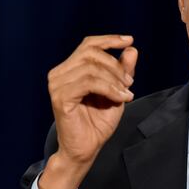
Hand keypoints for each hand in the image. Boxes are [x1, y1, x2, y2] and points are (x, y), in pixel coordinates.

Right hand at [39, 35, 137, 188]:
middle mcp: (59, 73)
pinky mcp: (60, 97)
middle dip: (116, 66)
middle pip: (92, 53)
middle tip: (129, 83)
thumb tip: (131, 49)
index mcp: (70, 69)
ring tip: (126, 93)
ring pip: (91, 67)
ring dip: (115, 79)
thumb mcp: (117, 91)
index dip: (109, 39)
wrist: (86, 148)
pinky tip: (120, 98)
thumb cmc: (98, 122)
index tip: (129, 40)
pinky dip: (109, 88)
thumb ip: (123, 71)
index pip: (89, 44)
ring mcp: (57, 84)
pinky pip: (89, 82)